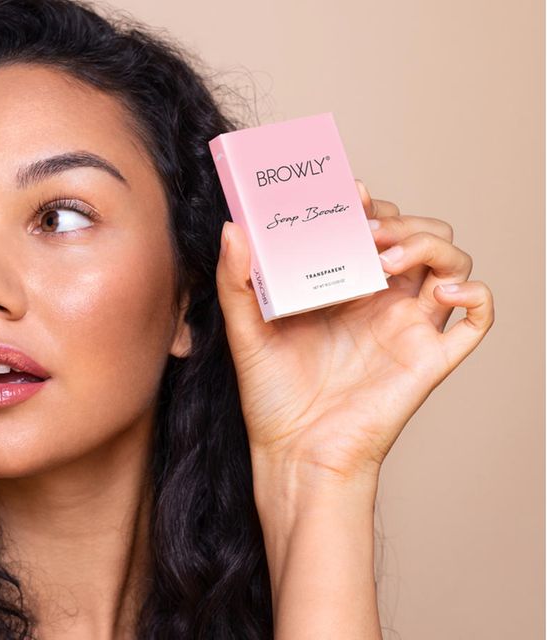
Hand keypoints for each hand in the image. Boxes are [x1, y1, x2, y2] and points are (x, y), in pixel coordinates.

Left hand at [215, 180, 494, 484]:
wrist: (293, 452)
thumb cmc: (272, 397)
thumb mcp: (244, 330)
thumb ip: (235, 281)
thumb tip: (234, 229)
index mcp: (343, 287)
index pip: (372, 226)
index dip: (368, 204)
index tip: (348, 194)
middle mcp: (381, 300)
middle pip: (416, 234)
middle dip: (398, 219)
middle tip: (365, 230)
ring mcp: (409, 326)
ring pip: (451, 261)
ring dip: (429, 244)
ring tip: (388, 256)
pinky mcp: (429, 357)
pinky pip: (477, 318)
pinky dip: (475, 293)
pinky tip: (440, 291)